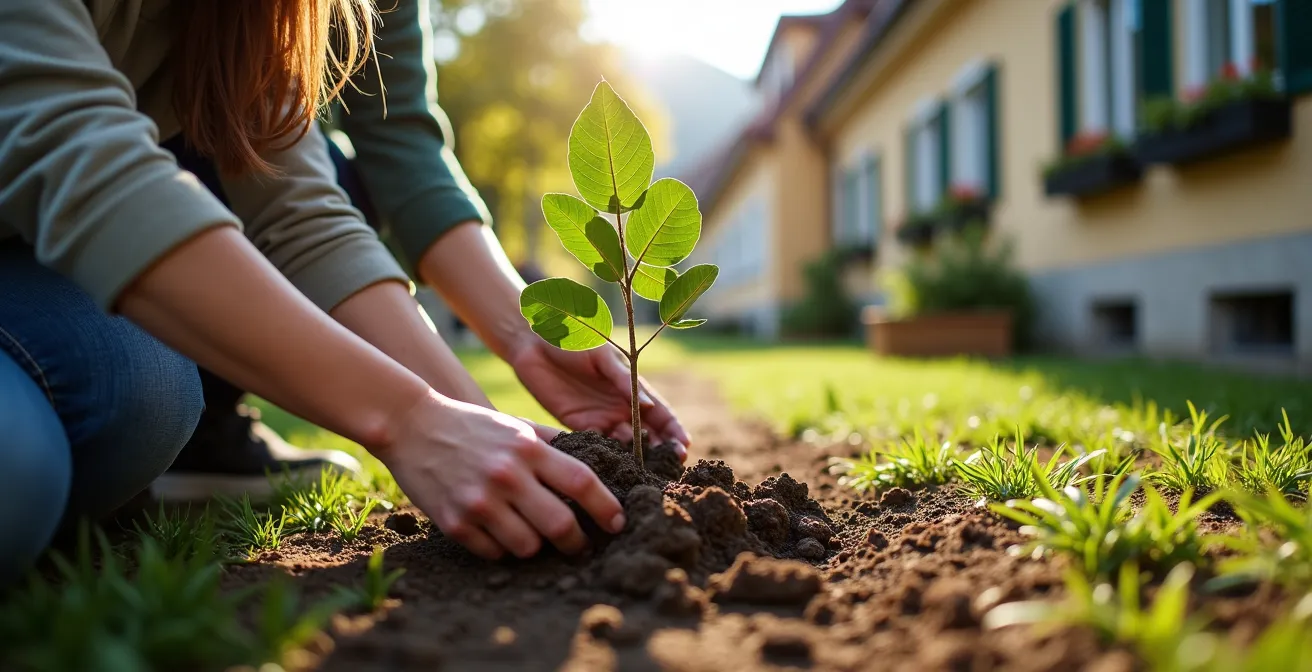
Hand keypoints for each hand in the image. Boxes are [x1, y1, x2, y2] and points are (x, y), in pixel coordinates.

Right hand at [378, 392, 624, 558]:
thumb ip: (552, 444)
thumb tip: (597, 462)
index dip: (606, 507)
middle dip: (577, 542)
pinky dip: (503, 549)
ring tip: (534, 536)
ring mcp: (479, 501)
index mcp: (528, 448)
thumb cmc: (472, 427)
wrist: (410, 425)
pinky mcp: (455, 522)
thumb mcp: (515, 427)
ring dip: (537, 546)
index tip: (617, 523)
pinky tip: (500, 534)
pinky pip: (494, 553)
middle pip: (561, 525)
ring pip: (528, 546)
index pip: (582, 483)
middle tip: (580, 545)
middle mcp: (507, 475)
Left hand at [507, 338, 689, 459]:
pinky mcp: (578, 426)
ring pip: (625, 444)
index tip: (683, 447)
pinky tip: (614, 469)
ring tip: (644, 475)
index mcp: (633, 386)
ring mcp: (601, 418)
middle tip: (669, 470)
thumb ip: (623, 381)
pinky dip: (608, 457)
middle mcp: (621, 406)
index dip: (673, 431)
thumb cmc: (574, 340)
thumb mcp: (602, 357)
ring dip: (635, 459)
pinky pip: (598, 445)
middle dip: (659, 452)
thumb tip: (648, 407)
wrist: (534, 342)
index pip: (660, 413)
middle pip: (647, 435)